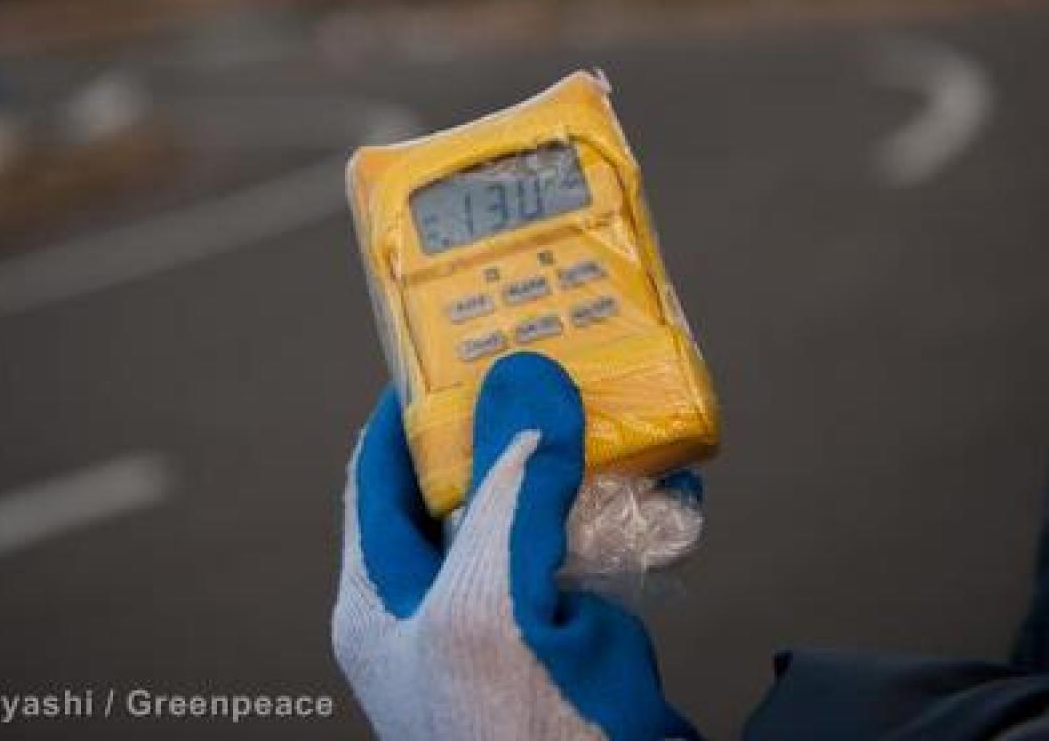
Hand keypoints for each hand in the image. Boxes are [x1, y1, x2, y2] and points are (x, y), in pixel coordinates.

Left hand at [332, 352, 697, 739]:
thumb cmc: (509, 739)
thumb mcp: (489, 602)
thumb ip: (506, 495)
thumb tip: (528, 391)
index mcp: (383, 601)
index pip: (378, 479)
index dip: (407, 410)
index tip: (447, 347)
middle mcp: (441, 606)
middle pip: (466, 487)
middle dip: (510, 423)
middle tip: (549, 356)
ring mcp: (511, 623)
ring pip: (540, 513)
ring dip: (581, 459)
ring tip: (614, 398)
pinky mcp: (578, 639)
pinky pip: (601, 552)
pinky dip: (636, 508)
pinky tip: (670, 476)